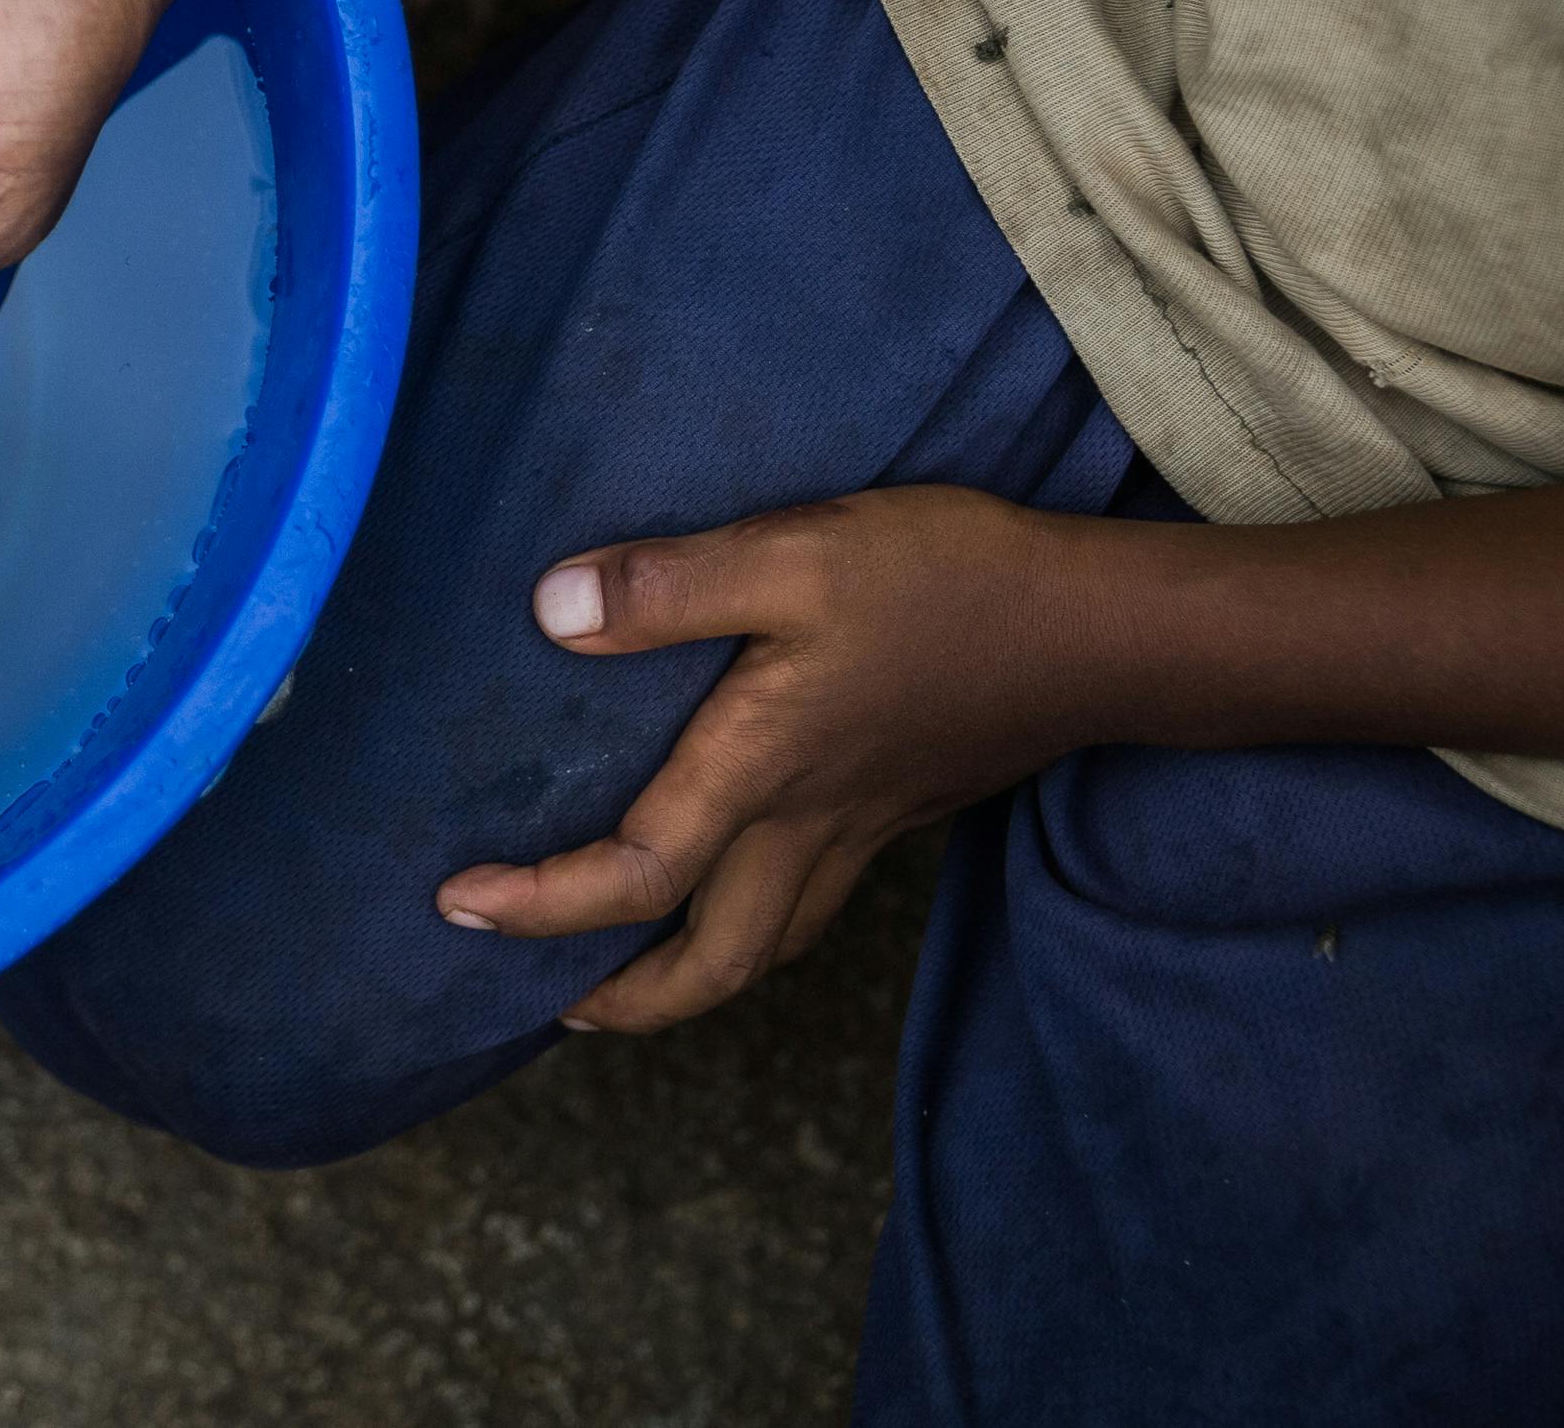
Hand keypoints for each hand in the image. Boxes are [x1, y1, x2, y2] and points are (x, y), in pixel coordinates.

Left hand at [435, 487, 1113, 1032]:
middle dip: (628, 1003)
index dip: (539, 905)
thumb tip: (548, 611)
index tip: (458, 906)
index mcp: (762, 772)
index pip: (633, 875)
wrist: (1105, 629)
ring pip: (769, 943)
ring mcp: (865, 826)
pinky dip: (756, 922)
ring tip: (629, 973)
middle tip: (552, 1008)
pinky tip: (741, 882)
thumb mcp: (797, 554)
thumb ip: (669, 585)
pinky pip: (812, 898)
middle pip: (715, 964)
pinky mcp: (903, 806)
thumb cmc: (951, 584)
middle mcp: (809, 824)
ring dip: (692, 976)